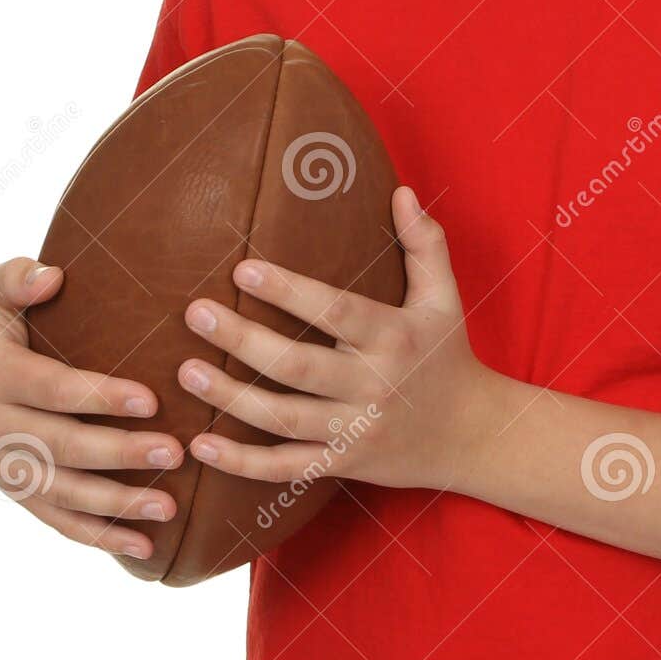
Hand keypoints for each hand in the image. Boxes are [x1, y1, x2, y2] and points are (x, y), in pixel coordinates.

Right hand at [0, 257, 186, 558]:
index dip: (100, 396)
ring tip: (168, 507)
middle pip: (63, 447)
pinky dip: (98, 538)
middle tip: (176, 452)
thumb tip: (50, 276)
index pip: (54, 390)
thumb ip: (18, 276)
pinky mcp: (17, 491)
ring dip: (116, 505)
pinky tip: (143, 548)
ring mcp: (5, 467)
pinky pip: (57, 521)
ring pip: (62, 494)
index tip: (151, 399)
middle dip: (121, 454)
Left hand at [176, 187, 496, 491]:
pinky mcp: (343, 464)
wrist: (474, 436)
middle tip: (195, 313)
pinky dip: (242, 464)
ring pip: (283, 418)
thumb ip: (425, 242)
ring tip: (186, 371)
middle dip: (242, 341)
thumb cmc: (448, 354)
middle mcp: (372, 384)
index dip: (288, 292)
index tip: (241, 270)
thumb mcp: (445, 296)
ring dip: (229, 398)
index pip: (335, 311)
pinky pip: (286, 469)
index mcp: (393, 336)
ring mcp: (355, 430)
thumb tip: (401, 190)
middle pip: (297, 366)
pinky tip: (202, 446)